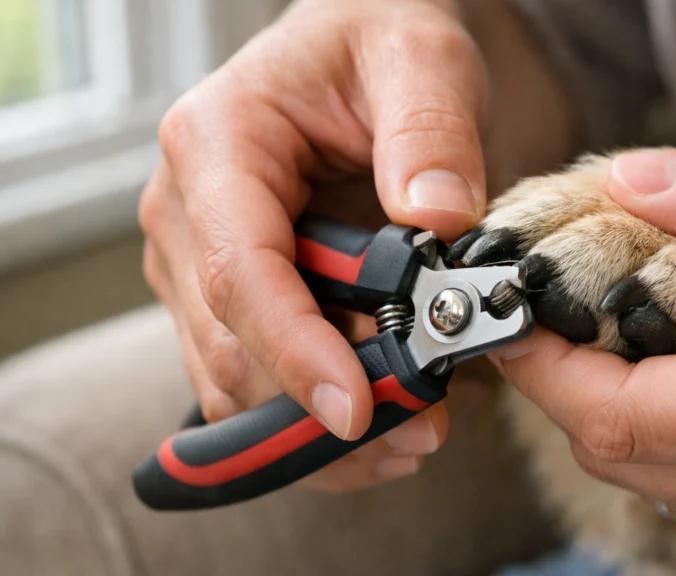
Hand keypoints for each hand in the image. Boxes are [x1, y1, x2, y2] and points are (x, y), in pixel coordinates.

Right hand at [139, 0, 487, 490]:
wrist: (360, 50)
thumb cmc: (378, 42)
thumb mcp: (420, 58)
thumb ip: (430, 130)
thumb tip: (437, 216)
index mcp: (217, 144)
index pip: (241, 272)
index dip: (295, 352)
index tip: (356, 409)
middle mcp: (187, 210)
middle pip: (230, 344)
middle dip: (316, 407)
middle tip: (419, 432)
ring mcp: (199, 259)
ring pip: (234, 378)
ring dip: (315, 427)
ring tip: (415, 433)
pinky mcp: (228, 293)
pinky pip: (255, 377)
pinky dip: (311, 414)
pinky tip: (382, 422)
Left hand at [489, 137, 675, 560]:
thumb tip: (634, 184)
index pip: (616, 417)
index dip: (542, 366)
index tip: (506, 312)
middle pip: (622, 454)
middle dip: (564, 384)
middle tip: (542, 310)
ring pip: (657, 475)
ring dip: (610, 408)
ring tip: (598, 330)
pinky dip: (664, 428)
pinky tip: (673, 367)